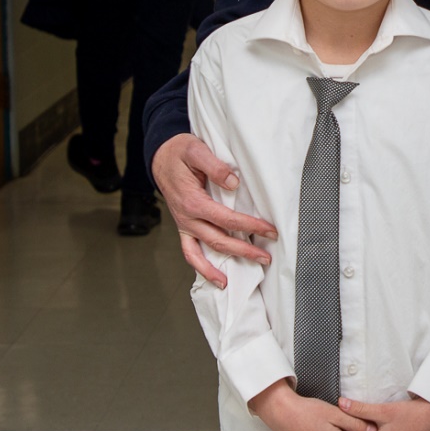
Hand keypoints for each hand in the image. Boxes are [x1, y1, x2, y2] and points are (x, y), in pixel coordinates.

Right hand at [152, 132, 274, 286]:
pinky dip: (203, 269)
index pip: (226, 219)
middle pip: (219, 240)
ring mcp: (185, 226)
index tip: (269, 229)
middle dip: (245, 251)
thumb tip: (234, 182)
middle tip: (267, 256)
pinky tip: (218, 279)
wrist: (161, 157)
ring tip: (248, 271)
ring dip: (226, 265)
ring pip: (206, 252)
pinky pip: (191, 253)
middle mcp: (187, 218)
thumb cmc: (180, 153)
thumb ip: (214, 166)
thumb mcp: (196, 151)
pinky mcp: (184, 228)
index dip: (249, 226)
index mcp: (192, 201)